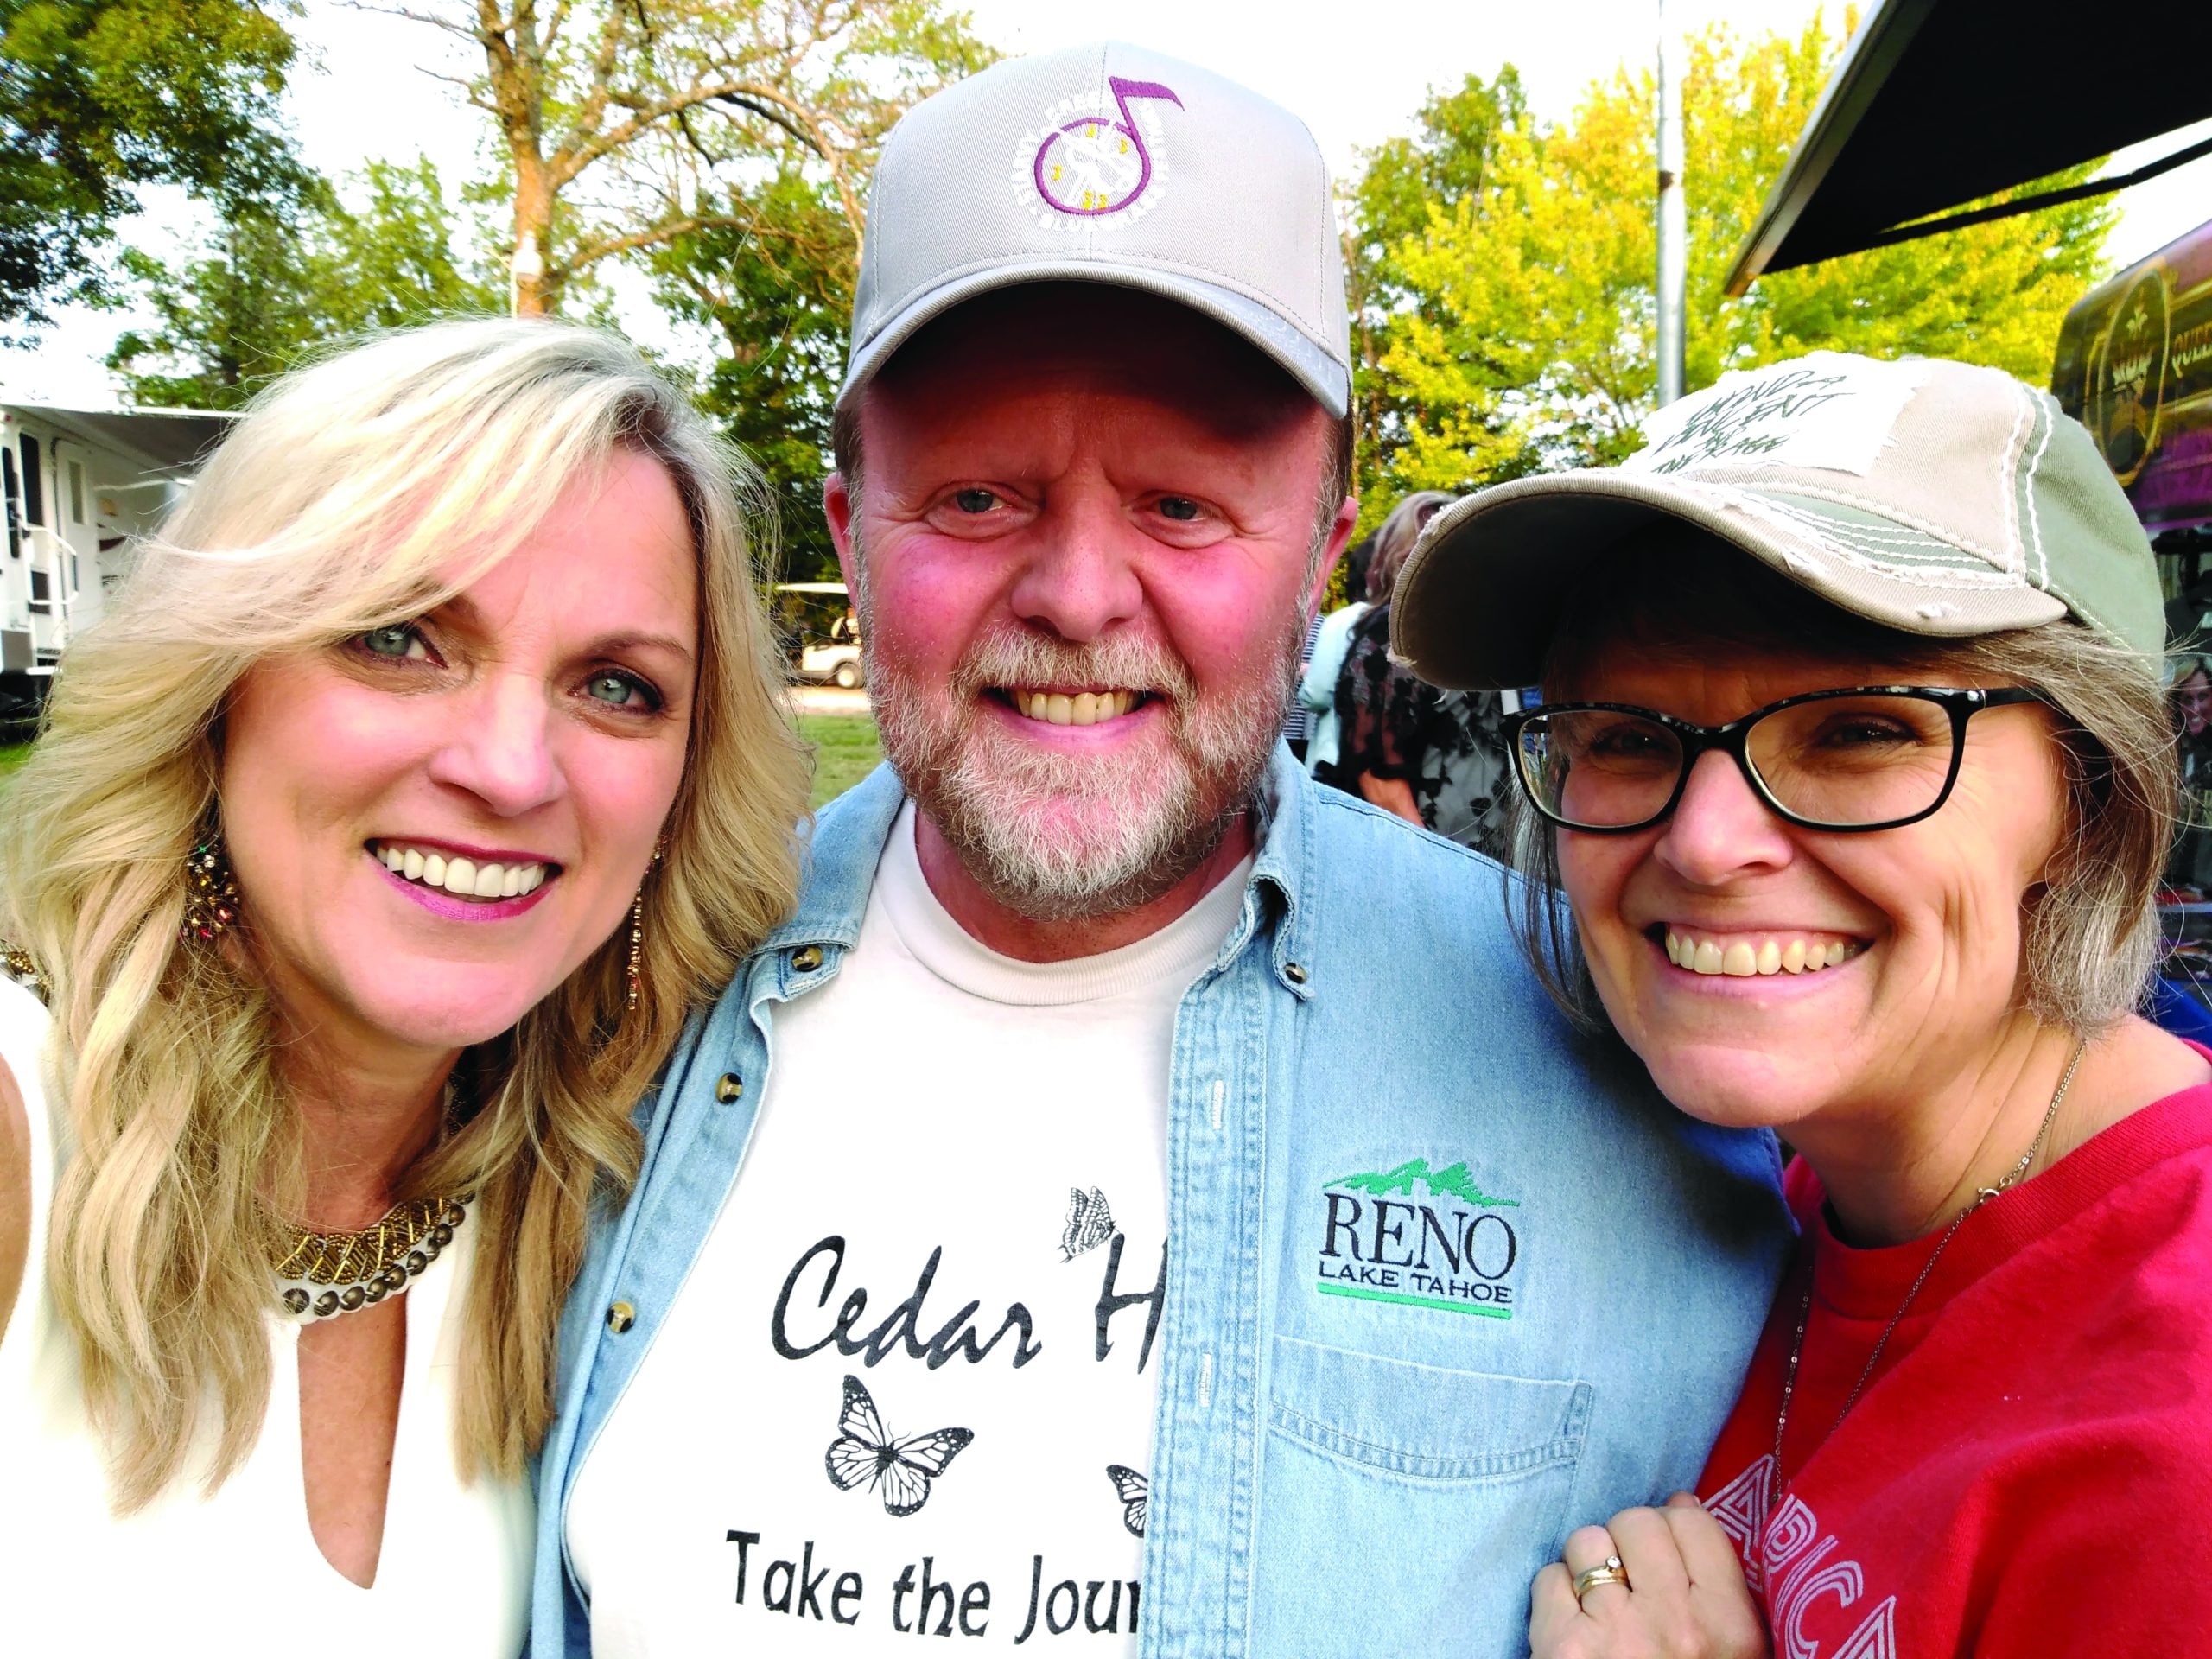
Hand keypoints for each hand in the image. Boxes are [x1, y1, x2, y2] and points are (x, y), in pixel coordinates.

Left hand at [1529, 1492, 1769, 1658]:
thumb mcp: (1731, 1652)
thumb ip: (1716, 1583)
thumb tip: (1682, 1502)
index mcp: (1730, 1626)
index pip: (1692, 1522)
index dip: (1671, 1525)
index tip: (1663, 1550)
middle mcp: (1676, 1623)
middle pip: (1636, 1521)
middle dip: (1626, 1539)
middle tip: (1627, 1576)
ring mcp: (1617, 1632)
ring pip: (1587, 1541)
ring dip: (1586, 1564)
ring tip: (1598, 1602)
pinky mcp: (1563, 1646)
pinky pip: (1548, 1578)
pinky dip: (1553, 1596)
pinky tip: (1571, 1626)